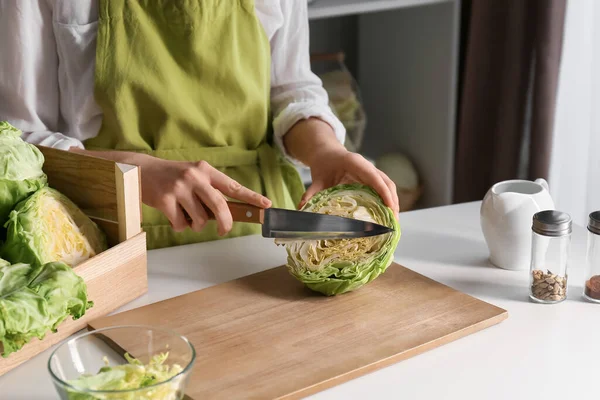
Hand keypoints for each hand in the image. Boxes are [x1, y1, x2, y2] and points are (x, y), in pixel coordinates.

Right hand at [69, 148, 270, 234]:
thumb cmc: (172, 176)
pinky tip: (172, 214)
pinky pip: (180, 224)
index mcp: (205, 170)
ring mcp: (179, 188)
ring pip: (200, 220)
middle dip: (226, 223)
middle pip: (220, 207)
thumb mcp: (193, 175)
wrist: (139, 170)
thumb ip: (210, 190)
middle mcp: (194, 177)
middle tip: (225, 230)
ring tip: (185, 214)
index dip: (251, 197)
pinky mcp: (165, 200)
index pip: (233, 186)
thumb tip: (226, 215)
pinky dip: (179, 226)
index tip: (266, 205)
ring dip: (195, 225)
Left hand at [300, 148, 399, 216]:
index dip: (383, 191)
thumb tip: (302, 207)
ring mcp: (371, 171)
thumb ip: (311, 192)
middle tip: (393, 220)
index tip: (389, 205)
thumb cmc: (323, 165)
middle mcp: (366, 166)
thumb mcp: (316, 178)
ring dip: (394, 201)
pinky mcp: (372, 177)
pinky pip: (384, 187)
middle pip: (386, 182)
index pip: (373, 176)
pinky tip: (388, 213)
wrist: (326, 154)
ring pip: (388, 185)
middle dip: (393, 200)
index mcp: (354, 162)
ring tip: (393, 220)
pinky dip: (388, 199)